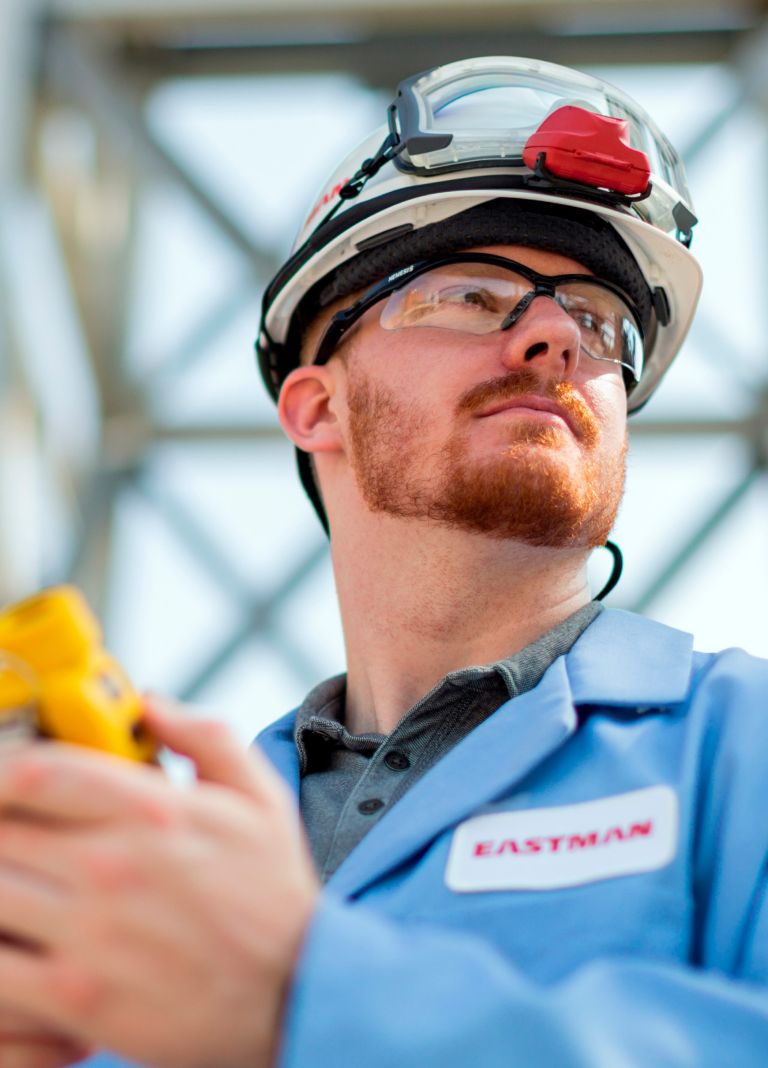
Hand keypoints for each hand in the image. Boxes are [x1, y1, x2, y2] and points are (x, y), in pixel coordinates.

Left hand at [0, 698, 318, 1067]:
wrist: (297, 991)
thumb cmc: (273, 892)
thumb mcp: (259, 795)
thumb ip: (204, 735)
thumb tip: (148, 702)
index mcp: (154, 810)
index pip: (39, 770)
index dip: (2, 766)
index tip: (4, 774)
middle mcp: (114, 866)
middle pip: (1, 829)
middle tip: (12, 831)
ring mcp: (91, 935)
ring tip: (17, 882)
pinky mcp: (75, 1000)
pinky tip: (16, 940)